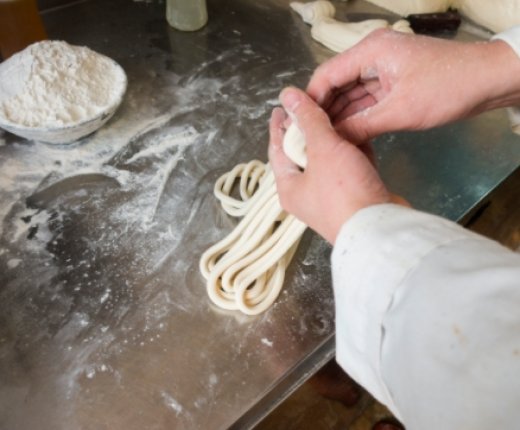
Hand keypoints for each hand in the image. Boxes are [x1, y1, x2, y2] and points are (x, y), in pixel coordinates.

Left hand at [269, 87, 406, 243]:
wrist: (379, 228)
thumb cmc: (342, 190)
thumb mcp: (322, 149)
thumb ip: (308, 120)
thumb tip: (287, 94)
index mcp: (288, 186)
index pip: (277, 149)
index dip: (280, 124)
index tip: (284, 104)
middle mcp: (306, 194)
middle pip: (303, 154)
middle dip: (309, 128)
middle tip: (315, 103)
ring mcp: (332, 196)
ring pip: (329, 160)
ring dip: (333, 137)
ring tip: (338, 111)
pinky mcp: (355, 196)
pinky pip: (349, 168)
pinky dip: (353, 151)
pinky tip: (359, 131)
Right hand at [307, 29, 519, 142]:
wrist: (489, 81)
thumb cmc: (449, 88)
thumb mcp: (401, 110)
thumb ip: (362, 126)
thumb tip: (333, 141)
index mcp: (371, 50)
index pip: (327, 74)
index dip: (311, 101)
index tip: (299, 125)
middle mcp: (372, 55)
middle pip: (336, 84)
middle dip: (323, 111)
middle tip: (308, 137)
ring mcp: (383, 69)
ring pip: (350, 94)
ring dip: (339, 116)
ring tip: (322, 140)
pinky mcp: (393, 82)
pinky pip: (366, 100)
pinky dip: (356, 116)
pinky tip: (345, 134)